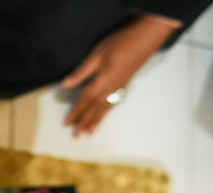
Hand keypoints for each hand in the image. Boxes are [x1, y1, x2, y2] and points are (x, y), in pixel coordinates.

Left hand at [61, 14, 177, 136]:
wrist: (147, 37)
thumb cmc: (121, 42)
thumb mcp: (97, 54)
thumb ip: (82, 72)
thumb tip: (65, 84)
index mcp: (102, 82)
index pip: (84, 101)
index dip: (75, 112)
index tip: (66, 124)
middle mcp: (111, 89)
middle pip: (94, 109)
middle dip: (84, 122)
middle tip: (76, 136)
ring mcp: (119, 87)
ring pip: (105, 108)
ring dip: (96, 121)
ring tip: (89, 132)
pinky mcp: (125, 84)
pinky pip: (113, 103)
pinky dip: (107, 112)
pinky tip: (105, 114)